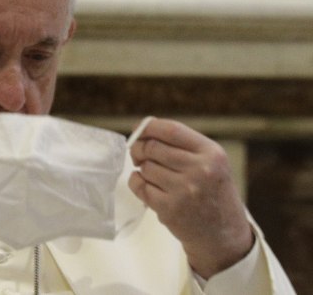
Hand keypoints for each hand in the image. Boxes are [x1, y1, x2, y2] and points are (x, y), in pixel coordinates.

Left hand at [128, 117, 253, 277]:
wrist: (223, 233)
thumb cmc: (211, 191)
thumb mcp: (211, 161)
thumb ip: (182, 144)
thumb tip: (142, 128)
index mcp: (212, 153)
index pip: (171, 130)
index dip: (149, 127)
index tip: (139, 130)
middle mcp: (200, 170)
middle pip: (152, 147)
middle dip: (139, 148)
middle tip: (139, 154)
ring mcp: (184, 191)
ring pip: (145, 167)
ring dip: (142, 169)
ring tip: (153, 175)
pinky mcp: (170, 209)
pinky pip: (139, 186)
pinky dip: (137, 183)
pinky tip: (147, 186)